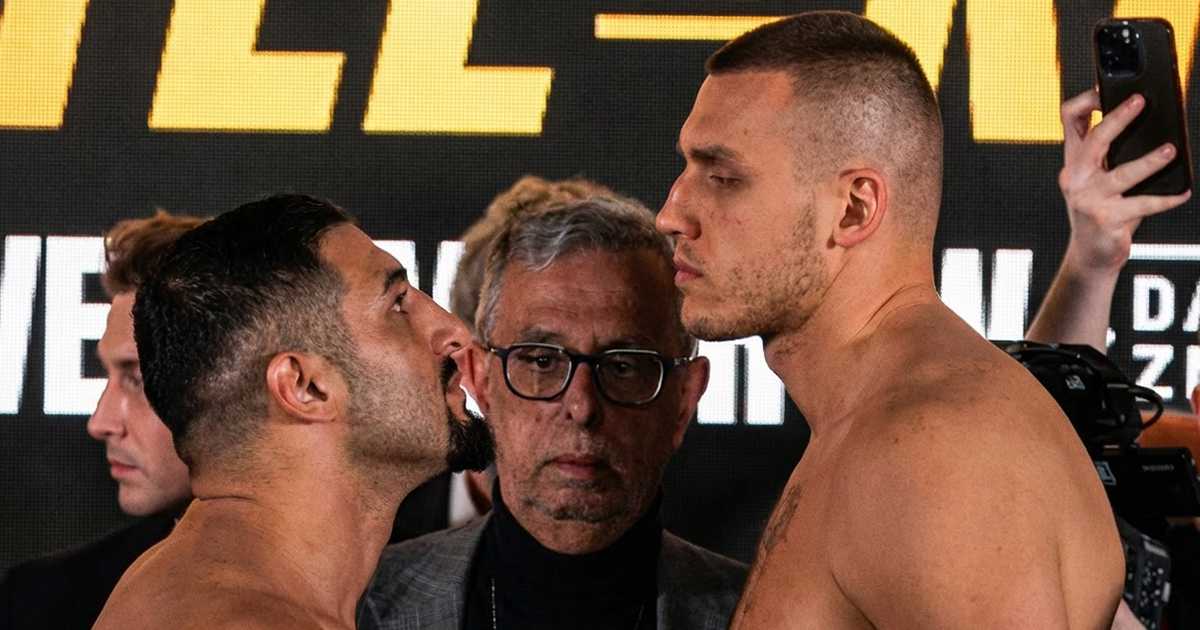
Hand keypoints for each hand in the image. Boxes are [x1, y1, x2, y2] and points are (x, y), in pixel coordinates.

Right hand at [1058, 89, 1190, 275]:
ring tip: (1171, 150)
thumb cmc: (1102, 212)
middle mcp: (1075, 177)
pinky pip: (1142, 204)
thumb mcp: (1099, 179)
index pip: (1069, 121)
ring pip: (1122, 174)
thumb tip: (1156, 131)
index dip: (1085, 101)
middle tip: (1141, 102)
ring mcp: (1088, 199)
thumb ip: (1112, 156)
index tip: (1105, 89)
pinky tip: (1183, 193)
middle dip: (1118, 118)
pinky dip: (1166, 199)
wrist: (1091, 254)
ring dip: (1149, 161)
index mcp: (1073, 161)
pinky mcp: (1106, 219)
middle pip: (1094, 140)